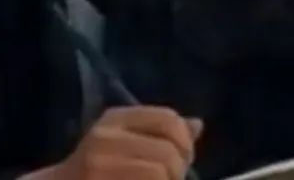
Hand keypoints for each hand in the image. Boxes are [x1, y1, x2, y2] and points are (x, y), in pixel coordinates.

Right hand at [22, 107, 203, 179]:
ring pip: (160, 173)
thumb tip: (197, 125)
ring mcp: (99, 167)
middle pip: (168, 151)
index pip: (168, 119)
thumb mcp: (123, 142)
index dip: (185, 141)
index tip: (184, 160)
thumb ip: (159, 133)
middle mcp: (104, 139)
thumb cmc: (95, 170)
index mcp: (114, 119)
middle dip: (178, 171)